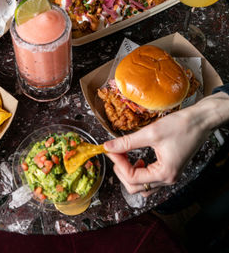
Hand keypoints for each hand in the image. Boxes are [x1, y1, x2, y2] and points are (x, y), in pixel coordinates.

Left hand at [104, 92, 228, 196]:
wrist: (200, 121)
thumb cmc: (180, 126)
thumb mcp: (150, 133)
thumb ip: (127, 142)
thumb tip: (108, 147)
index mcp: (164, 174)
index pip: (132, 177)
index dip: (118, 163)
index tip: (111, 149)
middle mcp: (168, 179)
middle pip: (135, 187)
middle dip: (122, 170)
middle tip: (116, 152)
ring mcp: (170, 176)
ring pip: (142, 186)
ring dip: (130, 173)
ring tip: (125, 156)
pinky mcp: (170, 170)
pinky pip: (150, 179)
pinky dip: (139, 171)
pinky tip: (137, 158)